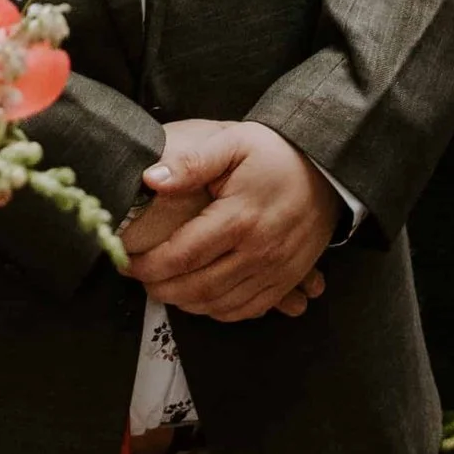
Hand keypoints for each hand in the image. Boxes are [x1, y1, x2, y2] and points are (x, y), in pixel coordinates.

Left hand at [120, 121, 338, 323]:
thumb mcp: (232, 143)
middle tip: (138, 277)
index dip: (148, 264)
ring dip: (185, 303)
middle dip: (160, 288)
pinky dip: (218, 311)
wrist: (327, 170)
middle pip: (197, 287)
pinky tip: (199, 298)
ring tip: (162, 287)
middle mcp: (258, 252)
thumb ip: (191, 161)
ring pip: (220, 304)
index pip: (182, 255)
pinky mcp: (286, 279)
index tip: (126, 261)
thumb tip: (151, 179)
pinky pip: (248, 309)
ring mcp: (275, 270)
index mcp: (239, 218)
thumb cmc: (275, 153)